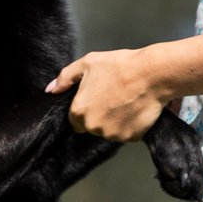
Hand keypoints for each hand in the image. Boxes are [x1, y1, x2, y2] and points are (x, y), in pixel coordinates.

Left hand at [45, 48, 165, 140]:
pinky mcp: (130, 137)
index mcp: (79, 111)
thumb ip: (65, 78)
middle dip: (100, 115)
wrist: (151, 74)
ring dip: (115, 121)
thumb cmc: (120, 66)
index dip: (86, 108)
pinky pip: (126, 134)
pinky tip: (134, 108)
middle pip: (92, 126)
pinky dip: (130, 125)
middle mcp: (93, 126)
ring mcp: (112, 134)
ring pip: (109, 131)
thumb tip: (51, 90)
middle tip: (113, 97)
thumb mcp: (87, 63)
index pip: (75, 120)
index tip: (97, 99)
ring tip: (125, 101)